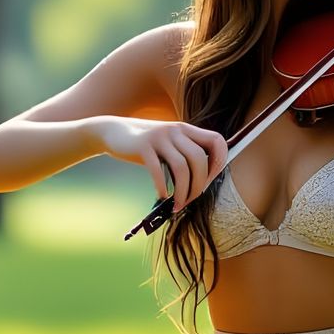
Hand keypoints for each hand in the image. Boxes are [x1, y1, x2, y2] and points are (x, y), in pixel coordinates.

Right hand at [96, 116, 227, 211]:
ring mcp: (159, 137)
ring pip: (181, 167)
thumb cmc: (146, 144)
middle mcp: (175, 130)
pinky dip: (163, 187)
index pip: (217, 141)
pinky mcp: (142, 146)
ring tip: (178, 204)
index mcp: (186, 129)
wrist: (114, 131)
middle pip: (199, 159)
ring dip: (183, 191)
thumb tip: (204, 180)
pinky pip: (158, 170)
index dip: (219, 162)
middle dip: (199, 185)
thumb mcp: (169, 142)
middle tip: (191, 200)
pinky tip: (163, 196)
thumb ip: (185, 153)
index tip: (210, 180)